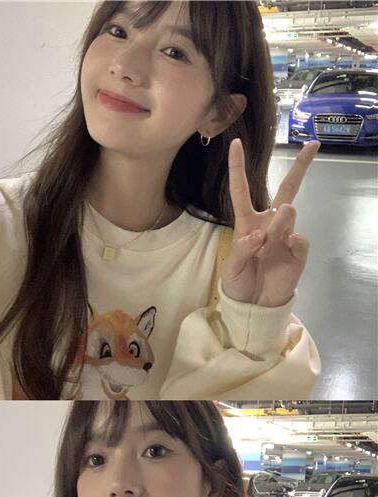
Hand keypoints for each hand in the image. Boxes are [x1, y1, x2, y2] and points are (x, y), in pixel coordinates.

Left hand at [221, 137, 319, 307]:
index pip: (241, 191)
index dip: (238, 168)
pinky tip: (287, 248)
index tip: (236, 143)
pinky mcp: (298, 251)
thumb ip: (241, 250)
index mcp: (246, 223)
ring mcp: (286, 235)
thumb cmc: (239, 282)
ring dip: (277, 225)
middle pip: (286, 189)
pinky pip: (300, 239)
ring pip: (287, 215)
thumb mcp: (230, 268)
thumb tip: (260, 237)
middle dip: (300, 167)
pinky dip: (293, 242)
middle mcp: (268, 224)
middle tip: (313, 145)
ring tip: (267, 246)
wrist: (255, 305)